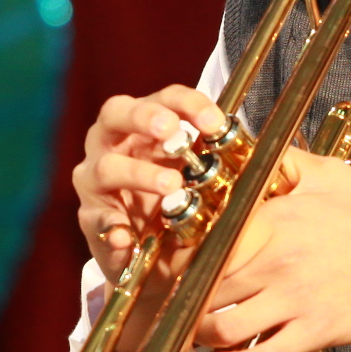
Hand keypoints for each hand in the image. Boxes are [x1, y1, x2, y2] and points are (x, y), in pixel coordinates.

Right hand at [73, 84, 226, 282]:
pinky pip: (98, 221)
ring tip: (170, 185)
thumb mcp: (195, 172)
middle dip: (144, 117)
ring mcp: (96, 181)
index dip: (188, 104)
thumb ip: (216, 159)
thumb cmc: (172, 198)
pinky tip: (127, 237)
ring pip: (107, 166)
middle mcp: (111, 144)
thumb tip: (258, 154)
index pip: (163, 99)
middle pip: (116, 112)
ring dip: (139, 173)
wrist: (147, 252)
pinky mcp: (92, 219)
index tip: (214, 122)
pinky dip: (112, 227)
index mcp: (141, 126)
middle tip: (172, 132)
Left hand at [192, 152, 350, 351]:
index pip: (206, 240)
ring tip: (196, 335)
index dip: (178, 257)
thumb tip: (251, 145)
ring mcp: (297, 298)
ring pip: (224, 326)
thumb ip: (286, 160)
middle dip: (182, 300)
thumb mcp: (332, 175)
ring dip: (202, 336)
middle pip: (206, 286)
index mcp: (275, 218)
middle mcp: (279, 258)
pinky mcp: (315, 331)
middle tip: (173, 306)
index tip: (168, 267)